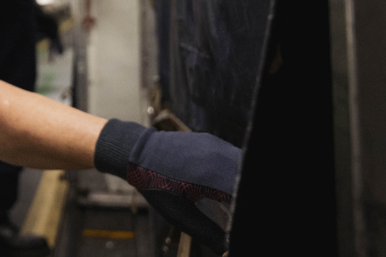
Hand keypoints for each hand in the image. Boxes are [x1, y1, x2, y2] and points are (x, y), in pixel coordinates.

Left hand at [93, 120, 240, 253]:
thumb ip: (206, 232)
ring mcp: (217, 146)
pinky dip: (239, 170)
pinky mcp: (213, 141)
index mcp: (212, 177)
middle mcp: (219, 157)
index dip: (246, 206)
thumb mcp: (179, 214)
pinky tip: (232, 185)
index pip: (245, 192)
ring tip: (236, 200)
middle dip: (247, 194)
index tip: (240, 218)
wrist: (137, 151)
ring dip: (244, 181)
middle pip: (248, 176)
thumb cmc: (156, 185)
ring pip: (245, 164)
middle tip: (238, 210)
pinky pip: (235, 156)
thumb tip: (226, 249)